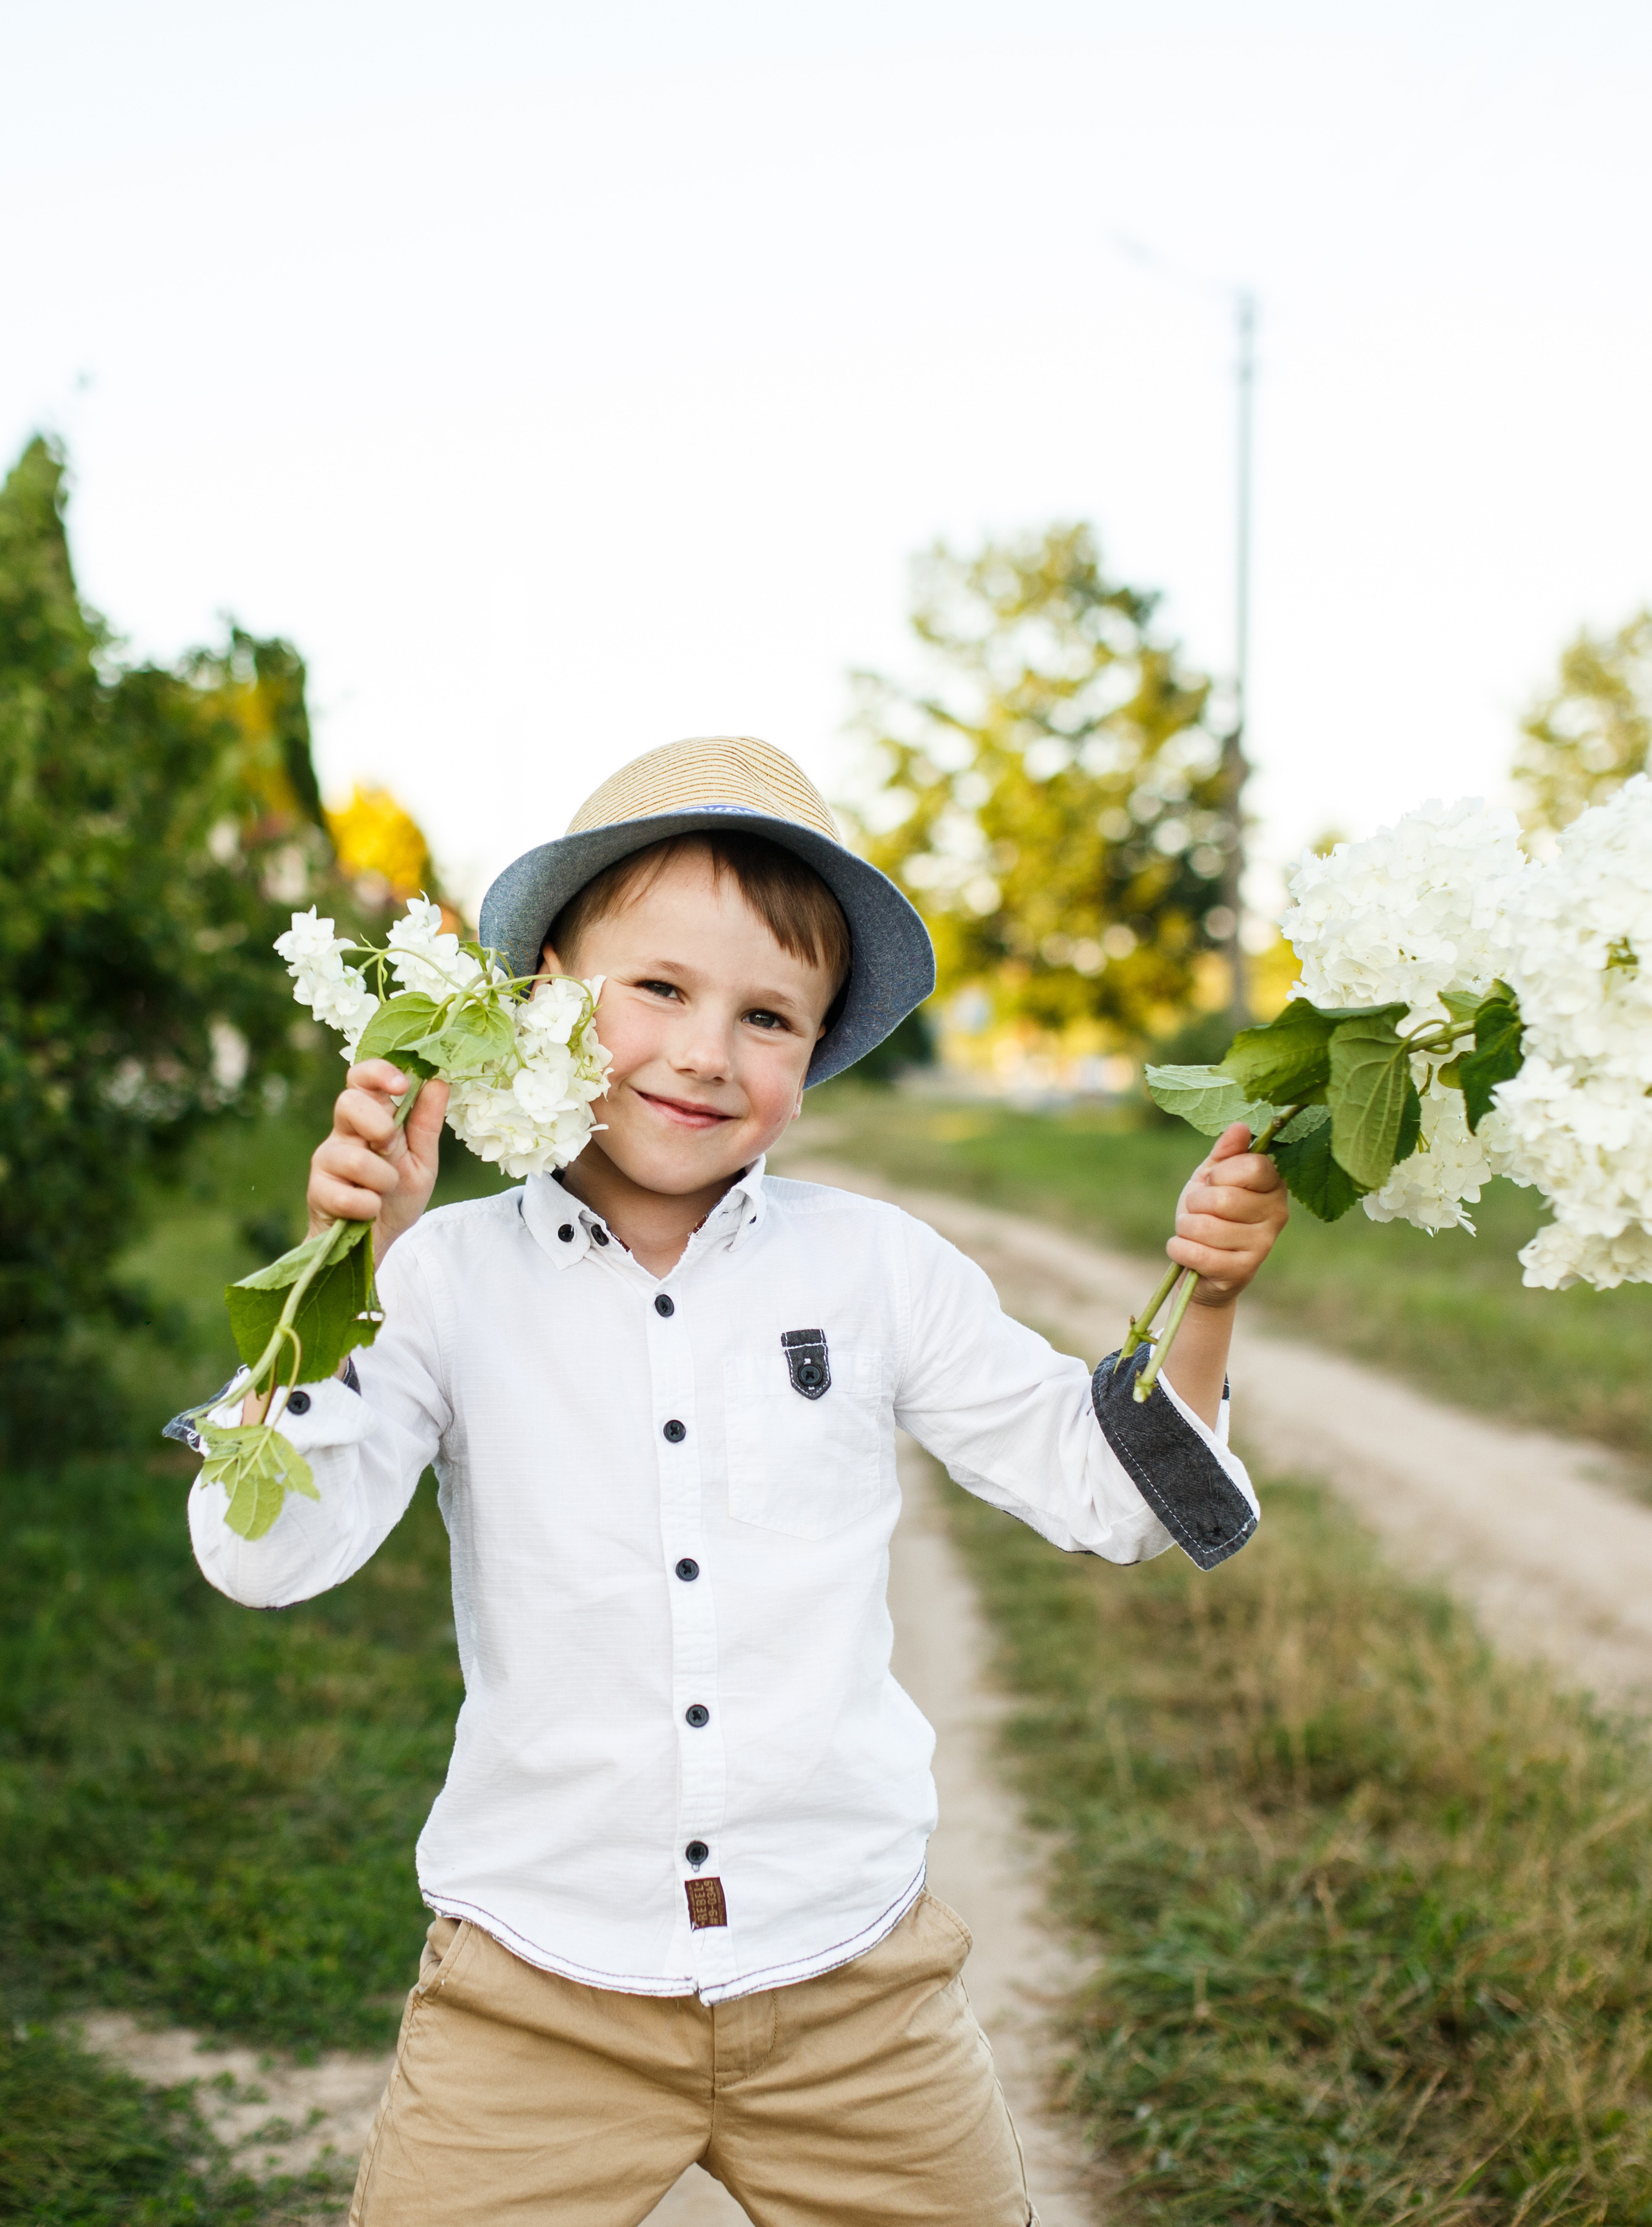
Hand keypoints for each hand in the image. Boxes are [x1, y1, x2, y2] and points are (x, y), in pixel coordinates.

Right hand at [307, 1062, 449, 1259]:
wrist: (376, 1241)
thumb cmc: (397, 1197)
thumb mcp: (422, 1160)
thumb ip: (426, 1124)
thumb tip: (438, 1081)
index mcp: (369, 1118)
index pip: (361, 1078)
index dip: (378, 1073)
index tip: (402, 1085)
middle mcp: (343, 1133)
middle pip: (347, 1102)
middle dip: (379, 1126)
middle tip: (391, 1149)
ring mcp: (326, 1160)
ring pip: (354, 1157)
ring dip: (383, 1180)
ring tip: (384, 1192)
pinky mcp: (317, 1191)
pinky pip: (347, 1195)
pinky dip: (369, 1207)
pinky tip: (369, 1211)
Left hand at [1167, 1120, 1288, 1307]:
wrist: (1203, 1265)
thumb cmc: (1209, 1213)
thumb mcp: (1213, 1177)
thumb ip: (1226, 1153)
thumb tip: (1240, 1126)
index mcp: (1275, 1185)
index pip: (1252, 1166)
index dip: (1221, 1173)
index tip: (1214, 1182)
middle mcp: (1277, 1214)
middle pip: (1224, 1198)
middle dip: (1196, 1203)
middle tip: (1198, 1210)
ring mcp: (1263, 1245)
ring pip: (1206, 1227)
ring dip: (1186, 1227)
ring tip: (1193, 1231)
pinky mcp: (1243, 1271)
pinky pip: (1198, 1254)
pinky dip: (1179, 1249)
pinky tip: (1184, 1249)